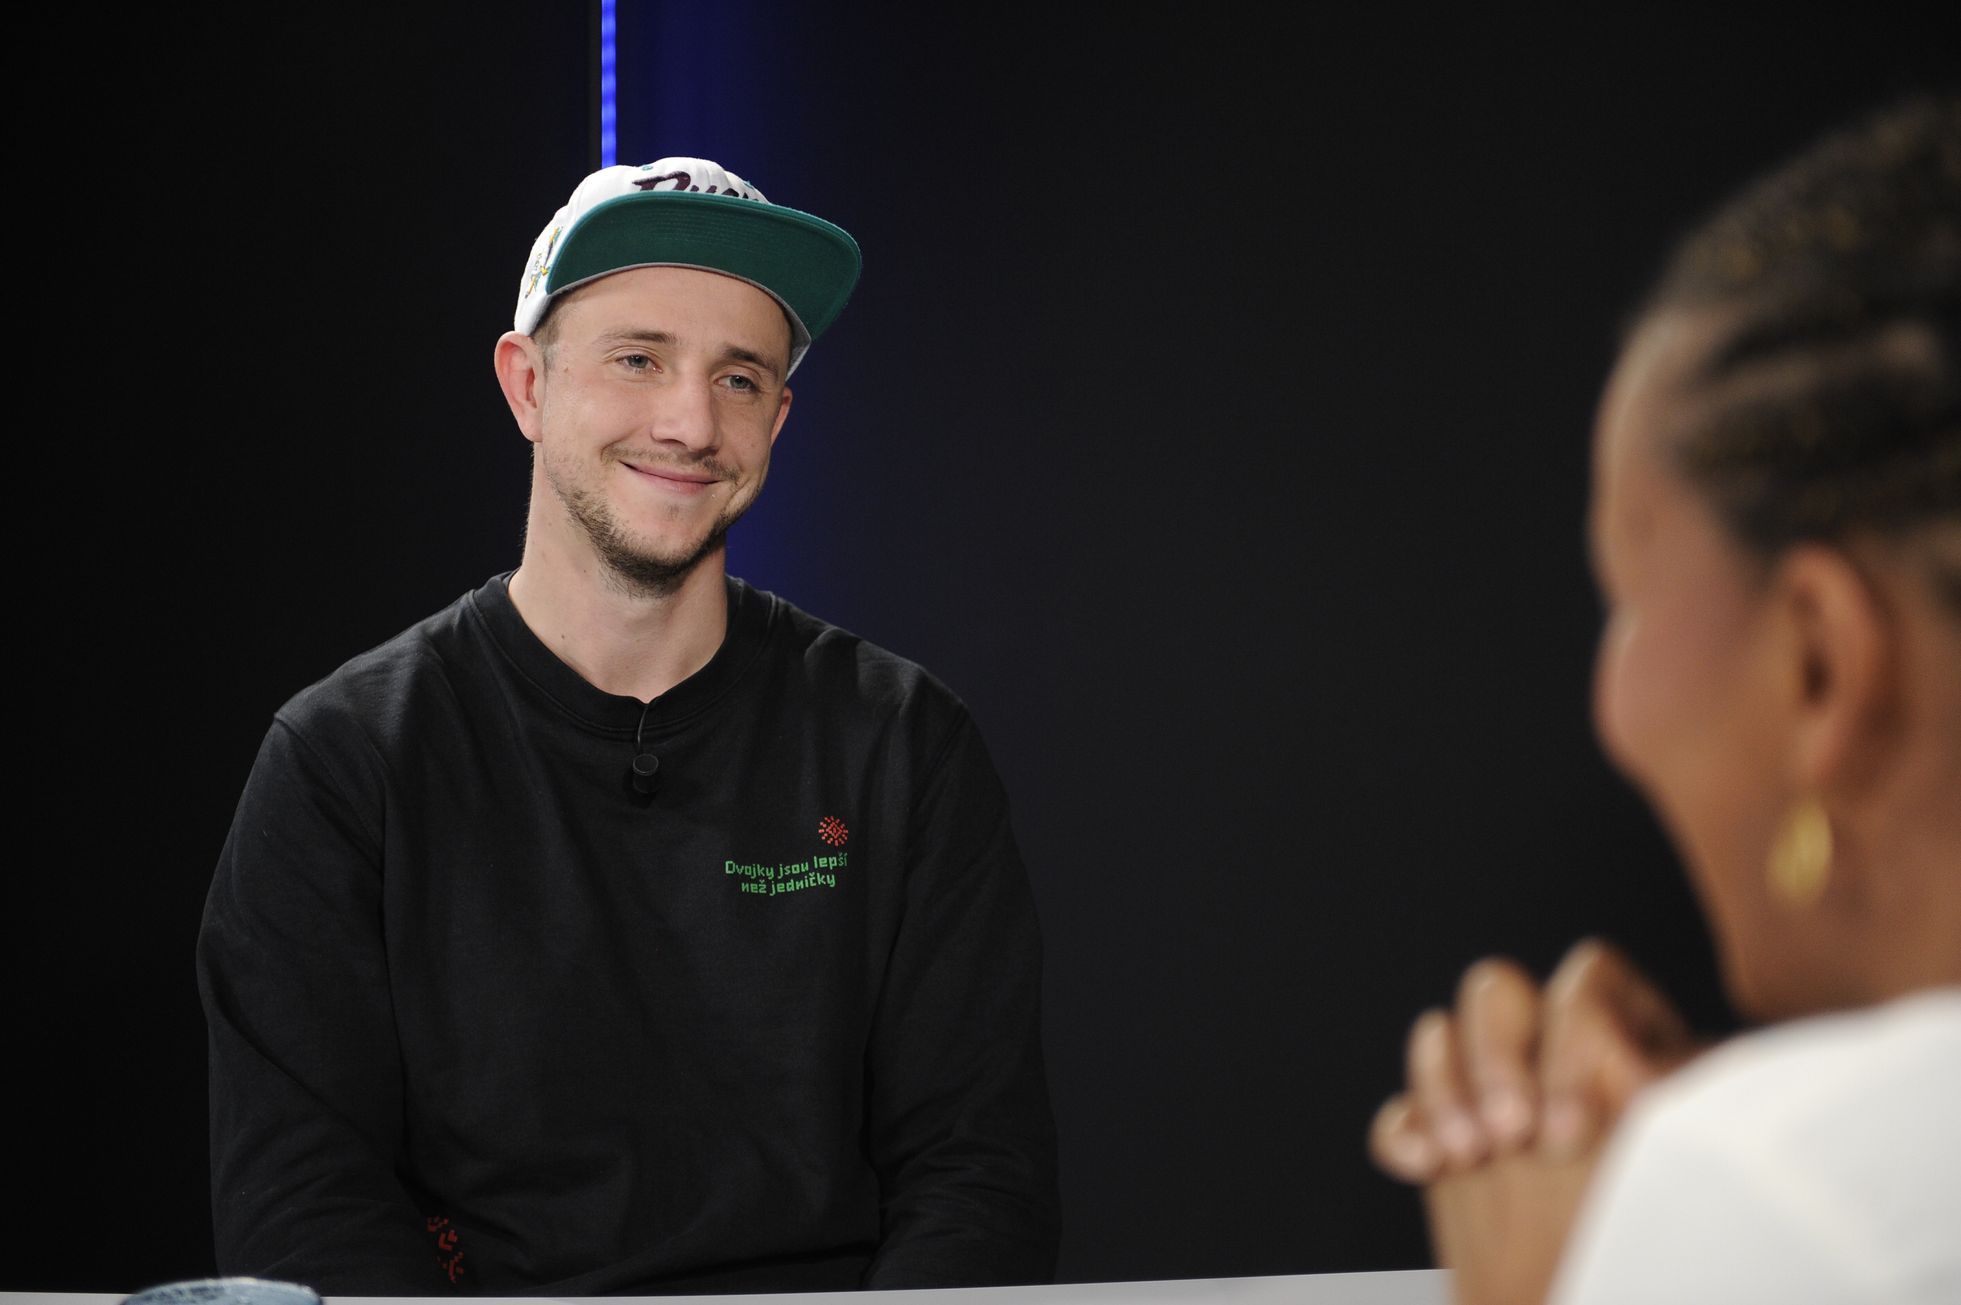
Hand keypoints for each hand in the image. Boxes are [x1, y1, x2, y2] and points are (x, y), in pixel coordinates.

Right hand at [1367, 940, 1699, 1304]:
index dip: (1575, 1033)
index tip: (1578, 1121)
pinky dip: (1404, 1132)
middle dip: (1495, 1056)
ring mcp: (1501, 1091)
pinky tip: (1425, 1166)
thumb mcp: (1703, 1150)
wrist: (1629, 1295)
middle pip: (1498, 992)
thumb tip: (1632, 1075)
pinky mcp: (1455, 1142)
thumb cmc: (1700, 1236)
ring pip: (1441, 1035)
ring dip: (1442, 1088)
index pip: (1590, 976)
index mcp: (1639, 1031)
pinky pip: (1404, 1112)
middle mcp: (1561, 1047)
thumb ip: (1671, 1095)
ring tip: (1468, 1156)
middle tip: (1514, 1133)